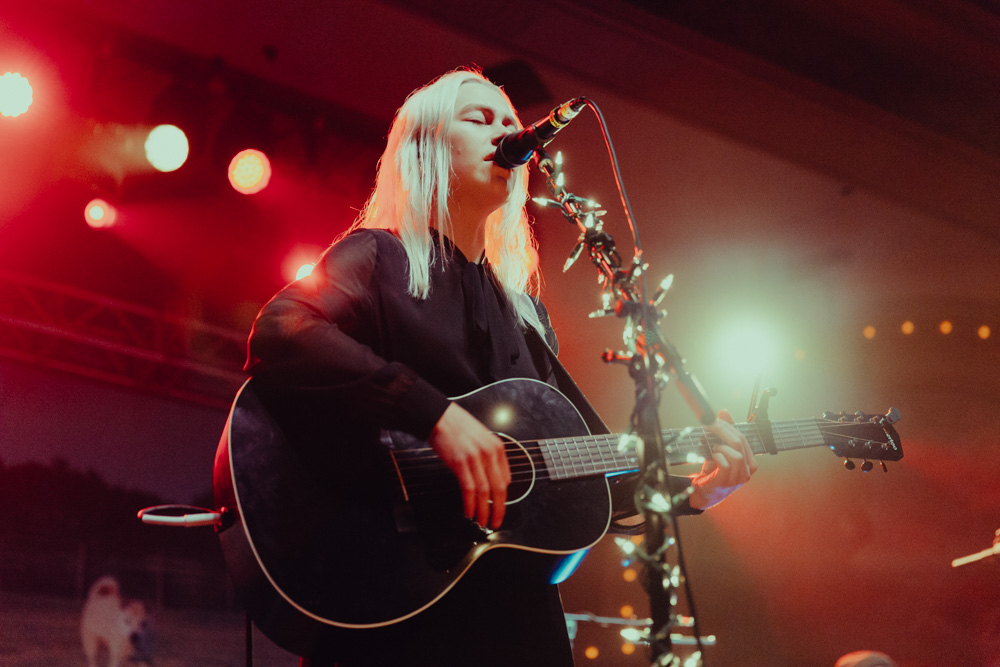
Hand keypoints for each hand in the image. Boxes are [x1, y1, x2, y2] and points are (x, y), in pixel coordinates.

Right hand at [428, 402, 510, 528]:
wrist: (439, 417)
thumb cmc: (458, 426)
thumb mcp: (482, 438)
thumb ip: (490, 457)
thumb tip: (494, 479)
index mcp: (497, 447)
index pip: (506, 478)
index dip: (503, 497)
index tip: (499, 506)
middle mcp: (489, 453)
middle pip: (499, 489)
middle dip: (498, 509)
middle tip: (496, 521)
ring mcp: (475, 458)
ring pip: (484, 492)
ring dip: (483, 511)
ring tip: (482, 522)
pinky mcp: (460, 463)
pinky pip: (468, 489)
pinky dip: (470, 504)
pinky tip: (469, 512)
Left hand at [688, 408, 756, 509]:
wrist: (704, 491)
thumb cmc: (715, 470)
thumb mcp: (721, 449)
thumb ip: (725, 431)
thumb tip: (724, 411)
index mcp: (750, 461)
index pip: (743, 438)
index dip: (729, 426)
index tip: (716, 419)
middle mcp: (748, 470)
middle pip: (740, 443)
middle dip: (723, 431)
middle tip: (709, 425)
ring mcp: (738, 478)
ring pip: (736, 454)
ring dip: (721, 447)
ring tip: (713, 449)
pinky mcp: (726, 482)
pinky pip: (725, 464)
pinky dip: (717, 457)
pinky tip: (712, 458)